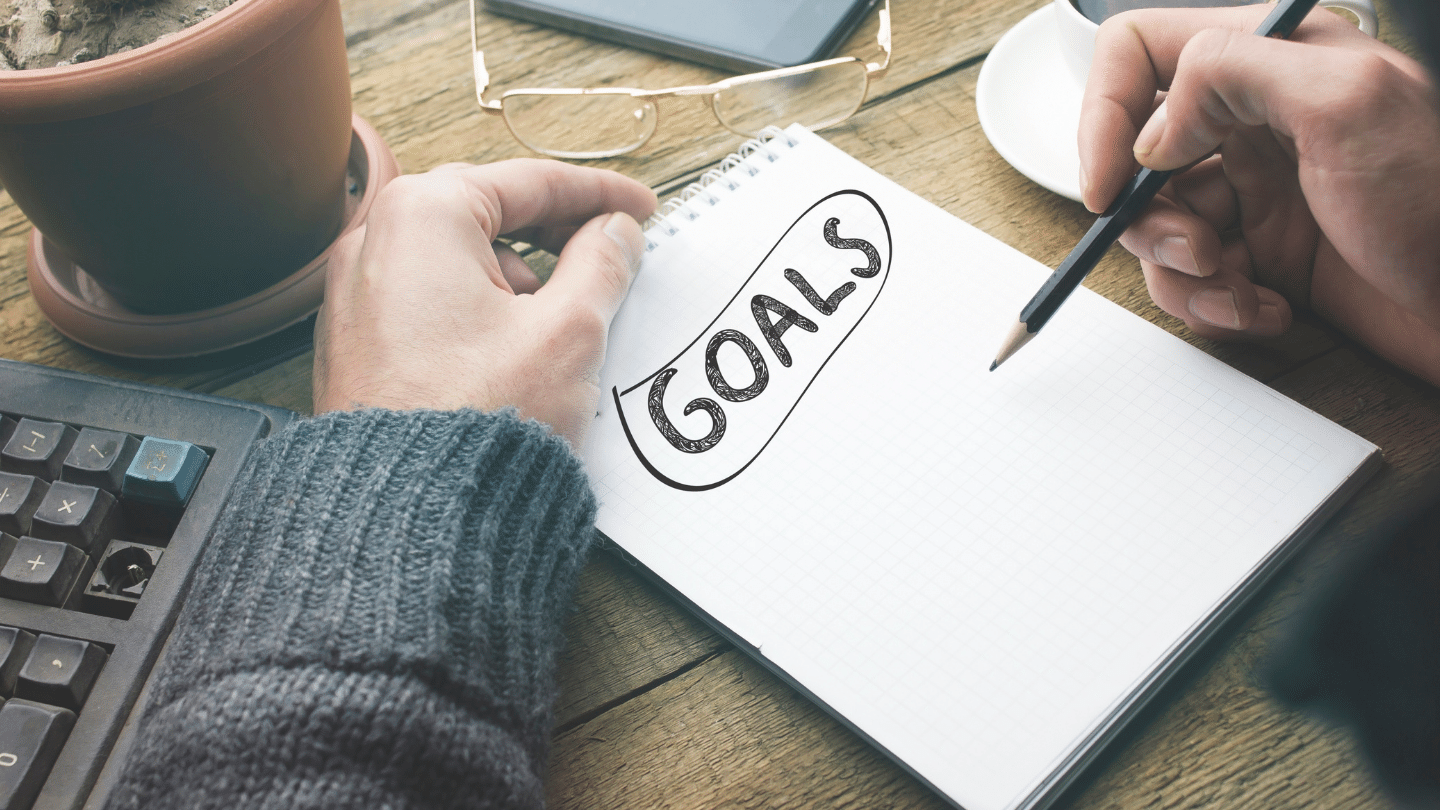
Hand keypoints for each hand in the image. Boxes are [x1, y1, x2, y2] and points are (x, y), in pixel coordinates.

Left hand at [313, 159, 656, 445]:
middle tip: (611, 259)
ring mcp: (356, 297)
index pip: (530, 183)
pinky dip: (482, 316)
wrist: (410, 518)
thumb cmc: (480, 419)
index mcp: (422, 215)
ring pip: (460, 265)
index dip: (599, 195)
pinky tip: (518, 358)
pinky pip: (433, 307)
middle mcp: (374, 243)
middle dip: (556, 239)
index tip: (642, 210)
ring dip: (520, 283)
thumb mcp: (569, 332)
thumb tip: (616, 233)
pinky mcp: (358, 347)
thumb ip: (603, 264)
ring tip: (563, 329)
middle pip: (489, 217)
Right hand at [1078, 6, 1439, 383]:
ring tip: (1238, 285)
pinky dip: (1212, 303)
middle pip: (1132, 154)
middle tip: (1200, 247)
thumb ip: (1236, 75)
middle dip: (1147, 215)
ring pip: (1154, 224)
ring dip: (1181, 270)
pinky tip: (1265, 306)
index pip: (1138, 50)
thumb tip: (1153, 127)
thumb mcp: (1348, 105)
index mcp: (1273, 58)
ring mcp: (1253, 187)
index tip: (1109, 184)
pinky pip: (1189, 276)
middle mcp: (1253, 117)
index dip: (1103, 114)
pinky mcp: (1258, 251)